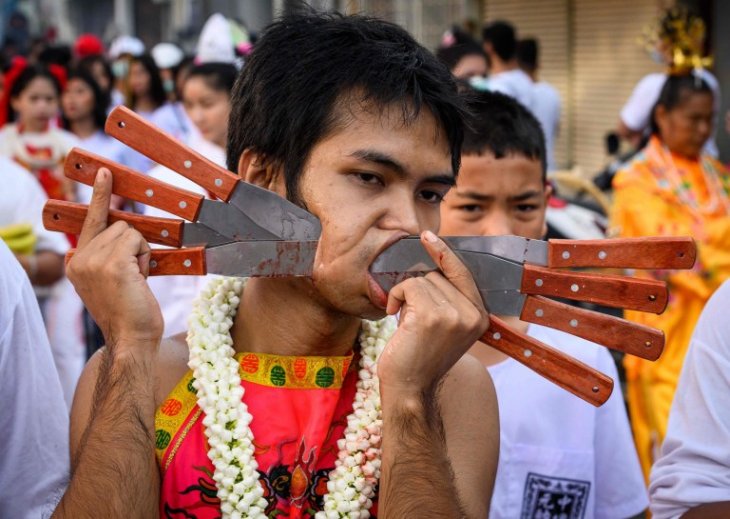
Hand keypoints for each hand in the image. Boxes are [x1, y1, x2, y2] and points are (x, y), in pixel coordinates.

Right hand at [66, 168, 162, 352]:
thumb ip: (111, 256)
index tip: (104, 173)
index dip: (100, 196)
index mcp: (76, 263)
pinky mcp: (112, 262)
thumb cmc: (130, 314)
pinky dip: (145, 257)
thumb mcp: (113, 280)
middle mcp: (79, 258)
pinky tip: (140, 280)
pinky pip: (136, 240)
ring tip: (136, 281)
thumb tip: (126, 231)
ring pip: (129, 231)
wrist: (131, 339)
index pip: (90, 221)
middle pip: (118, 225)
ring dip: (141, 253)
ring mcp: (93, 259)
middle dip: (134, 247)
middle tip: (134, 278)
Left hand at [377, 230, 488, 397]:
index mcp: (480, 317)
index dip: (445, 254)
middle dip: (418, 291)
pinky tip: (394, 317)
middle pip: (438, 275)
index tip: (427, 236)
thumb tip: (434, 266)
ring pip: (422, 280)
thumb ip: (449, 302)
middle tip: (411, 319)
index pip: (463, 274)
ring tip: (405, 323)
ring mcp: (454, 315)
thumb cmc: (420, 358)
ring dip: (405, 296)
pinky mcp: (432, 315)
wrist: (409, 389)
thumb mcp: (446, 329)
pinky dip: (395, 297)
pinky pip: (409, 286)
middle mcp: (472, 315)